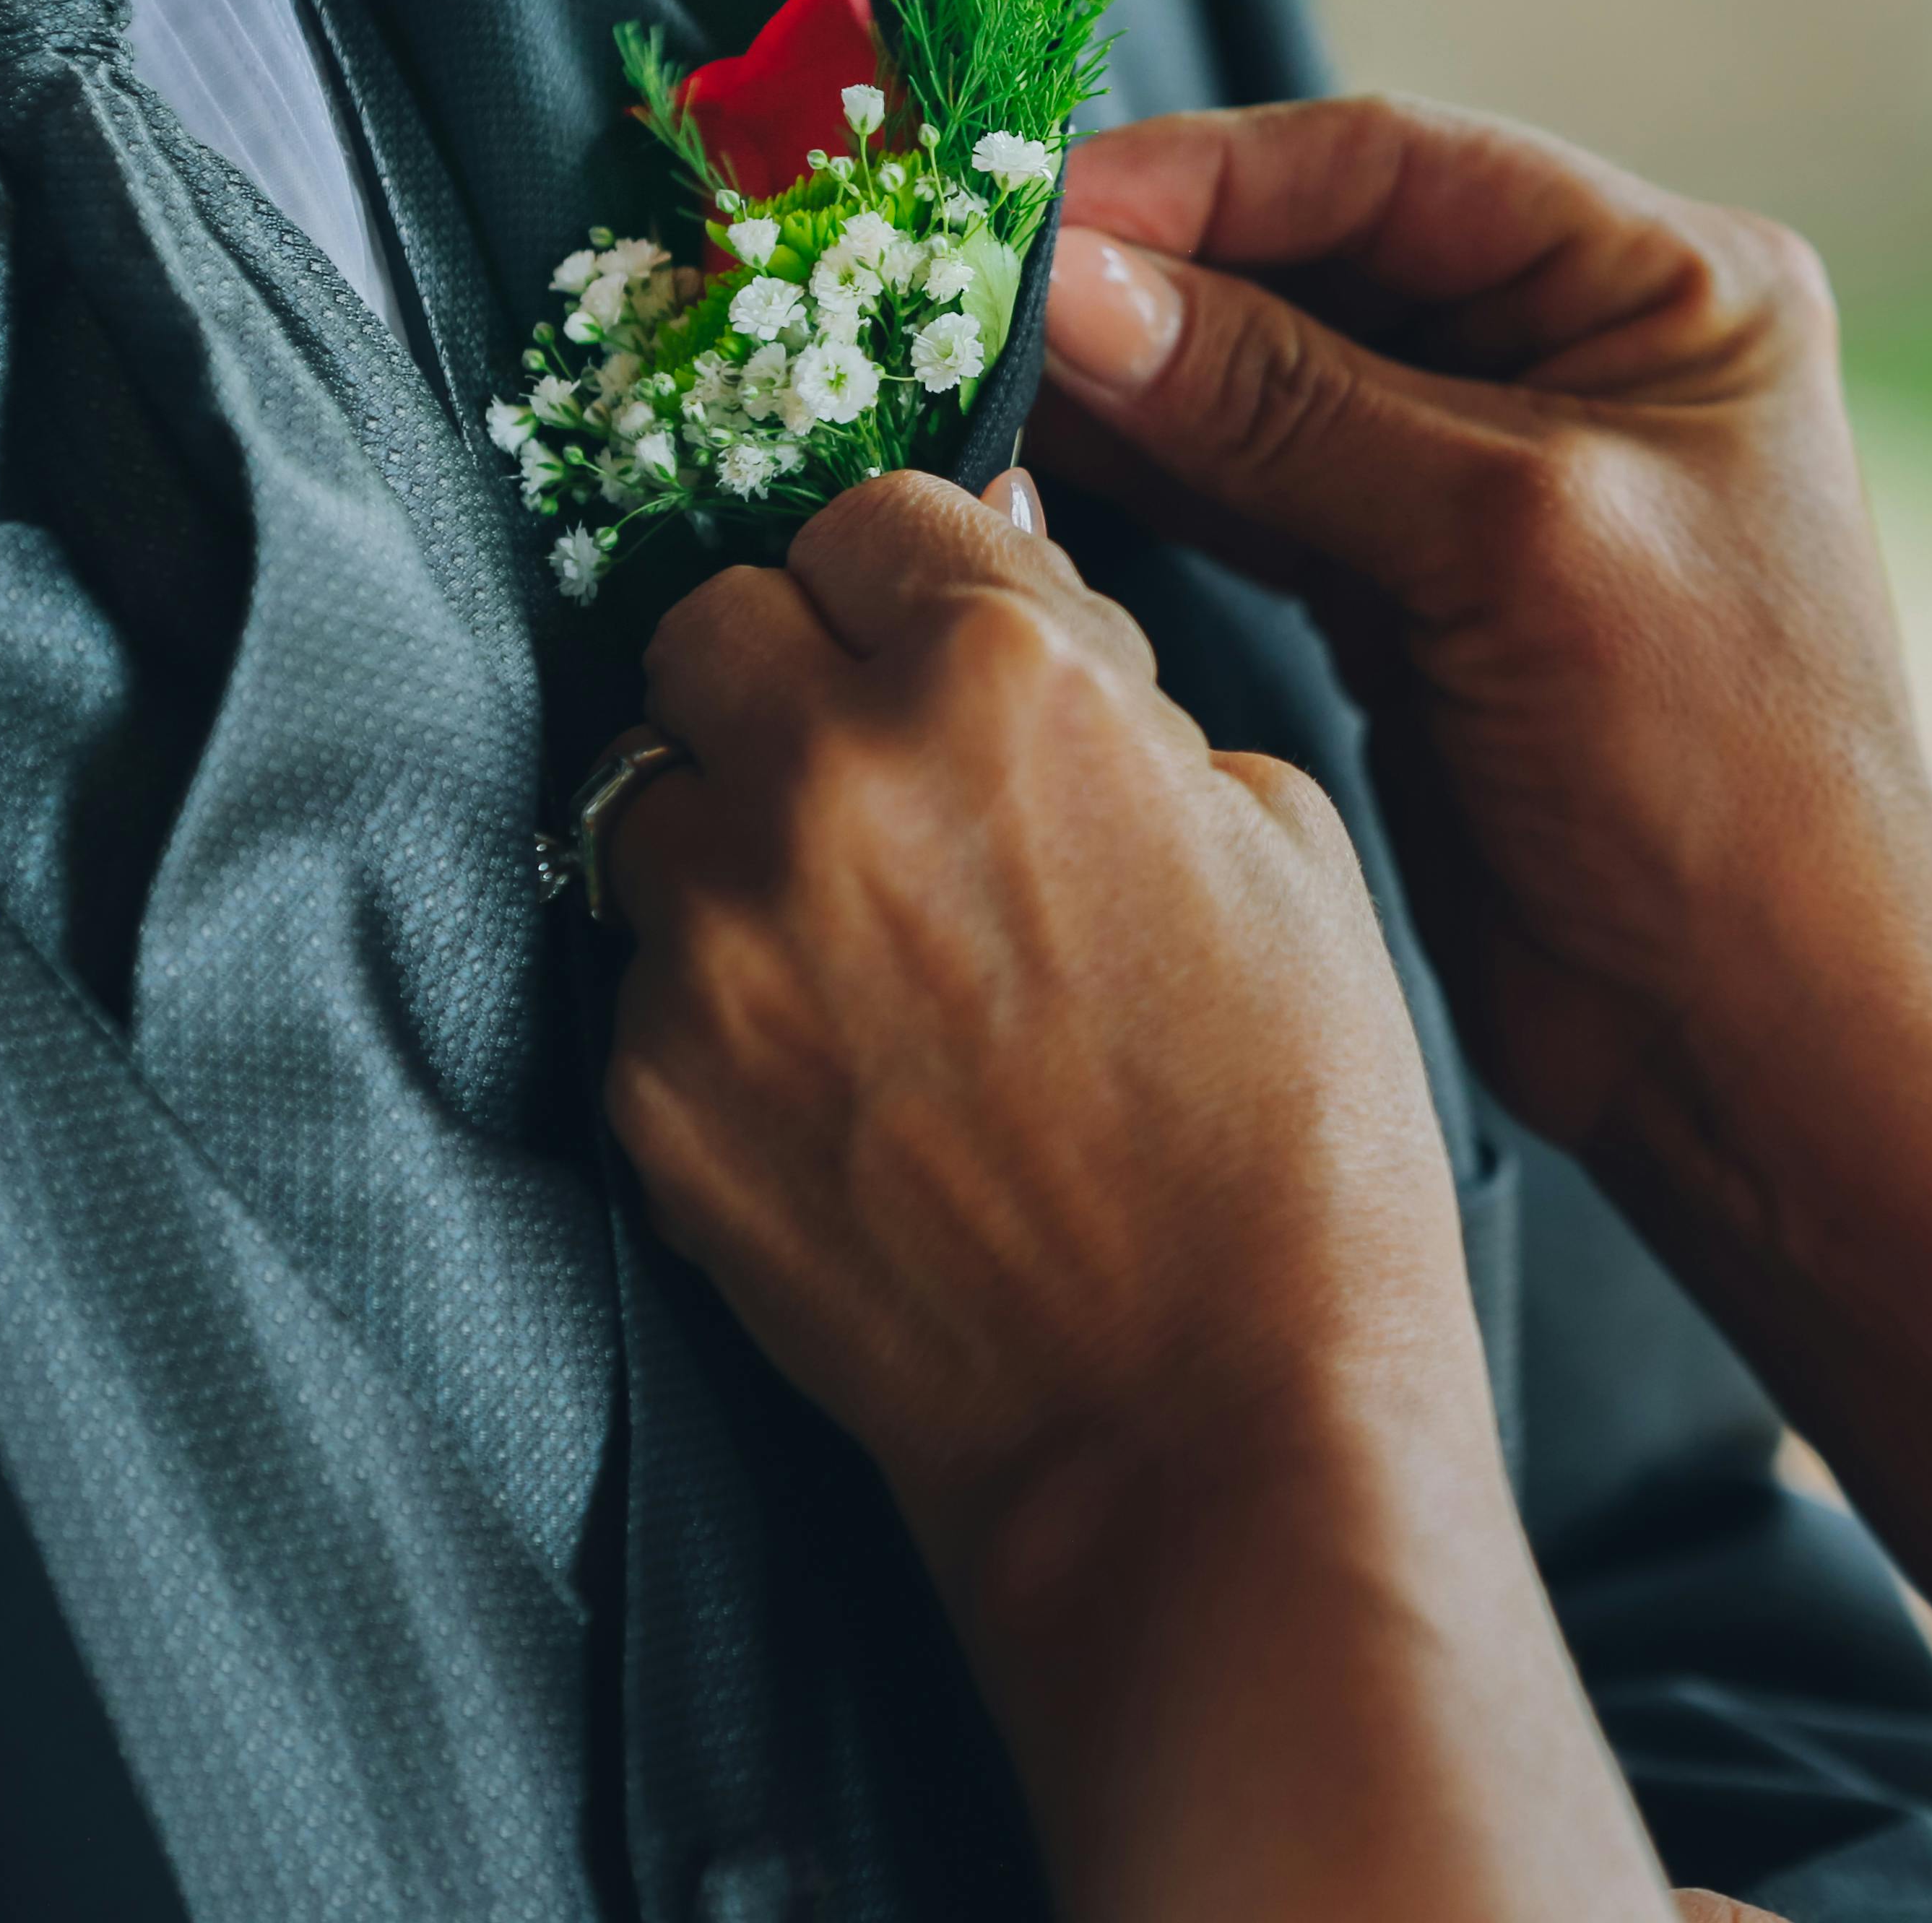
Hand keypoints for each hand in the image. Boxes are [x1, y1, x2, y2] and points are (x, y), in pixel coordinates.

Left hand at [601, 469, 1672, 1922]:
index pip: (866, 511)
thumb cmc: (1290, 1134)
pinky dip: (715, 992)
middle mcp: (830, 776)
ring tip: (854, 936)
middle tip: (873, 768)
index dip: (913, 581)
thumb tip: (999, 576)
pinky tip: (836, 1065)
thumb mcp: (1277, 833)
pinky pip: (641, 969)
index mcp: (1005, 673)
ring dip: (732, 830)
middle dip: (787, 674)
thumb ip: (1106, 680)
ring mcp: (717, 938)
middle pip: (709, 619)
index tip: (936, 639)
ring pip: (647, 790)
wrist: (1202, 1420)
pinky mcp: (648, 1086)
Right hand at [1036, 96, 1931, 1158]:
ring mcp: (1490, 479)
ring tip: (965, 368)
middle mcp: (1582, 356)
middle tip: (962, 288)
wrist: (1753, 1046)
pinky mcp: (1411, 593)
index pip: (1394, 166)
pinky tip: (1030, 459)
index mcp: (1670, 289)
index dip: (1205, 177)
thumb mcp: (1510, 546)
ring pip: (1266, 377)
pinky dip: (1147, 475)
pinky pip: (1252, 492)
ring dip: (1125, 376)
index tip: (1034, 208)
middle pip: (1318, 259)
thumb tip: (1073, 287)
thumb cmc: (1714, 783)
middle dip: (1146, 276)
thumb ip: (1286, 406)